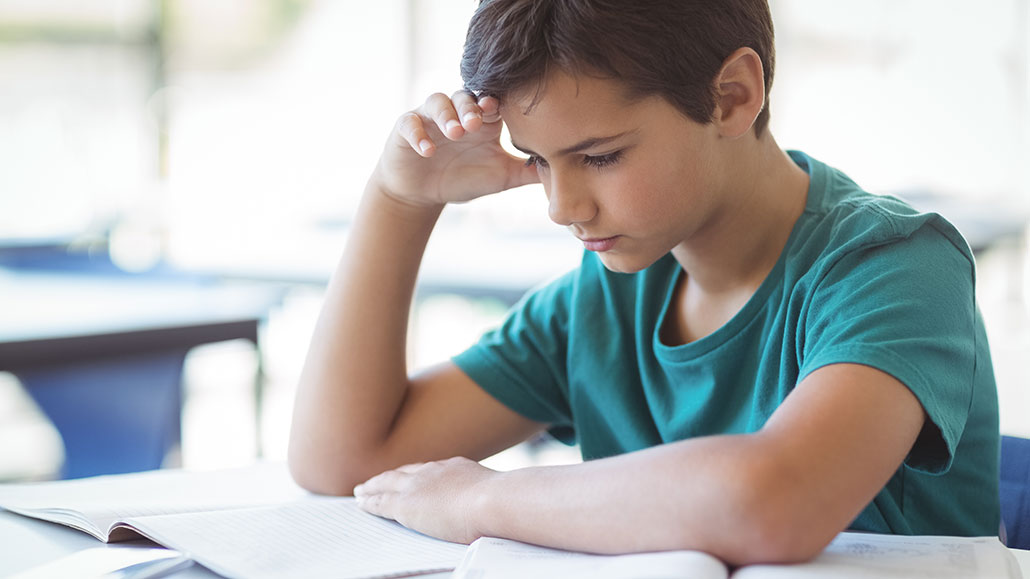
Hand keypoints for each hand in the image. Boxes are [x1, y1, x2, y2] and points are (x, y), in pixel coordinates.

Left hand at [353, 457, 496, 543]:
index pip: (427, 469)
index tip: (405, 475)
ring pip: (386, 483)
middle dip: (387, 477)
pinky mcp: (406, 505)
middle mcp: (433, 471)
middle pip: (403, 472)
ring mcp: (418, 486)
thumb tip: (496, 502)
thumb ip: (486, 496)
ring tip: (361, 491)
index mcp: (454, 468)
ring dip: (372, 487)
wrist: (493, 500)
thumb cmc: (502, 502)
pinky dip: (369, 502)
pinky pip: (380, 502)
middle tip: (375, 481)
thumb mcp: (495, 493)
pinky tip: (361, 503)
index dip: (413, 473)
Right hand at [371, 92, 539, 207]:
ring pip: (438, 101)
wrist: (424, 193)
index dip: (497, 103)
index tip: (504, 110)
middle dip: (472, 107)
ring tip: (456, 132)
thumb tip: (565, 170)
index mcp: (483, 121)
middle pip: (465, 96)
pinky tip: (428, 150)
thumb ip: (528, 172)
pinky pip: (410, 123)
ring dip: (448, 115)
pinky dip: (419, 134)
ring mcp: (430, 118)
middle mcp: (457, 113)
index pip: (492, 103)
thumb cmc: (464, 178)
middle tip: (479, 123)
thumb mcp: (501, 177)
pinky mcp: (406, 128)